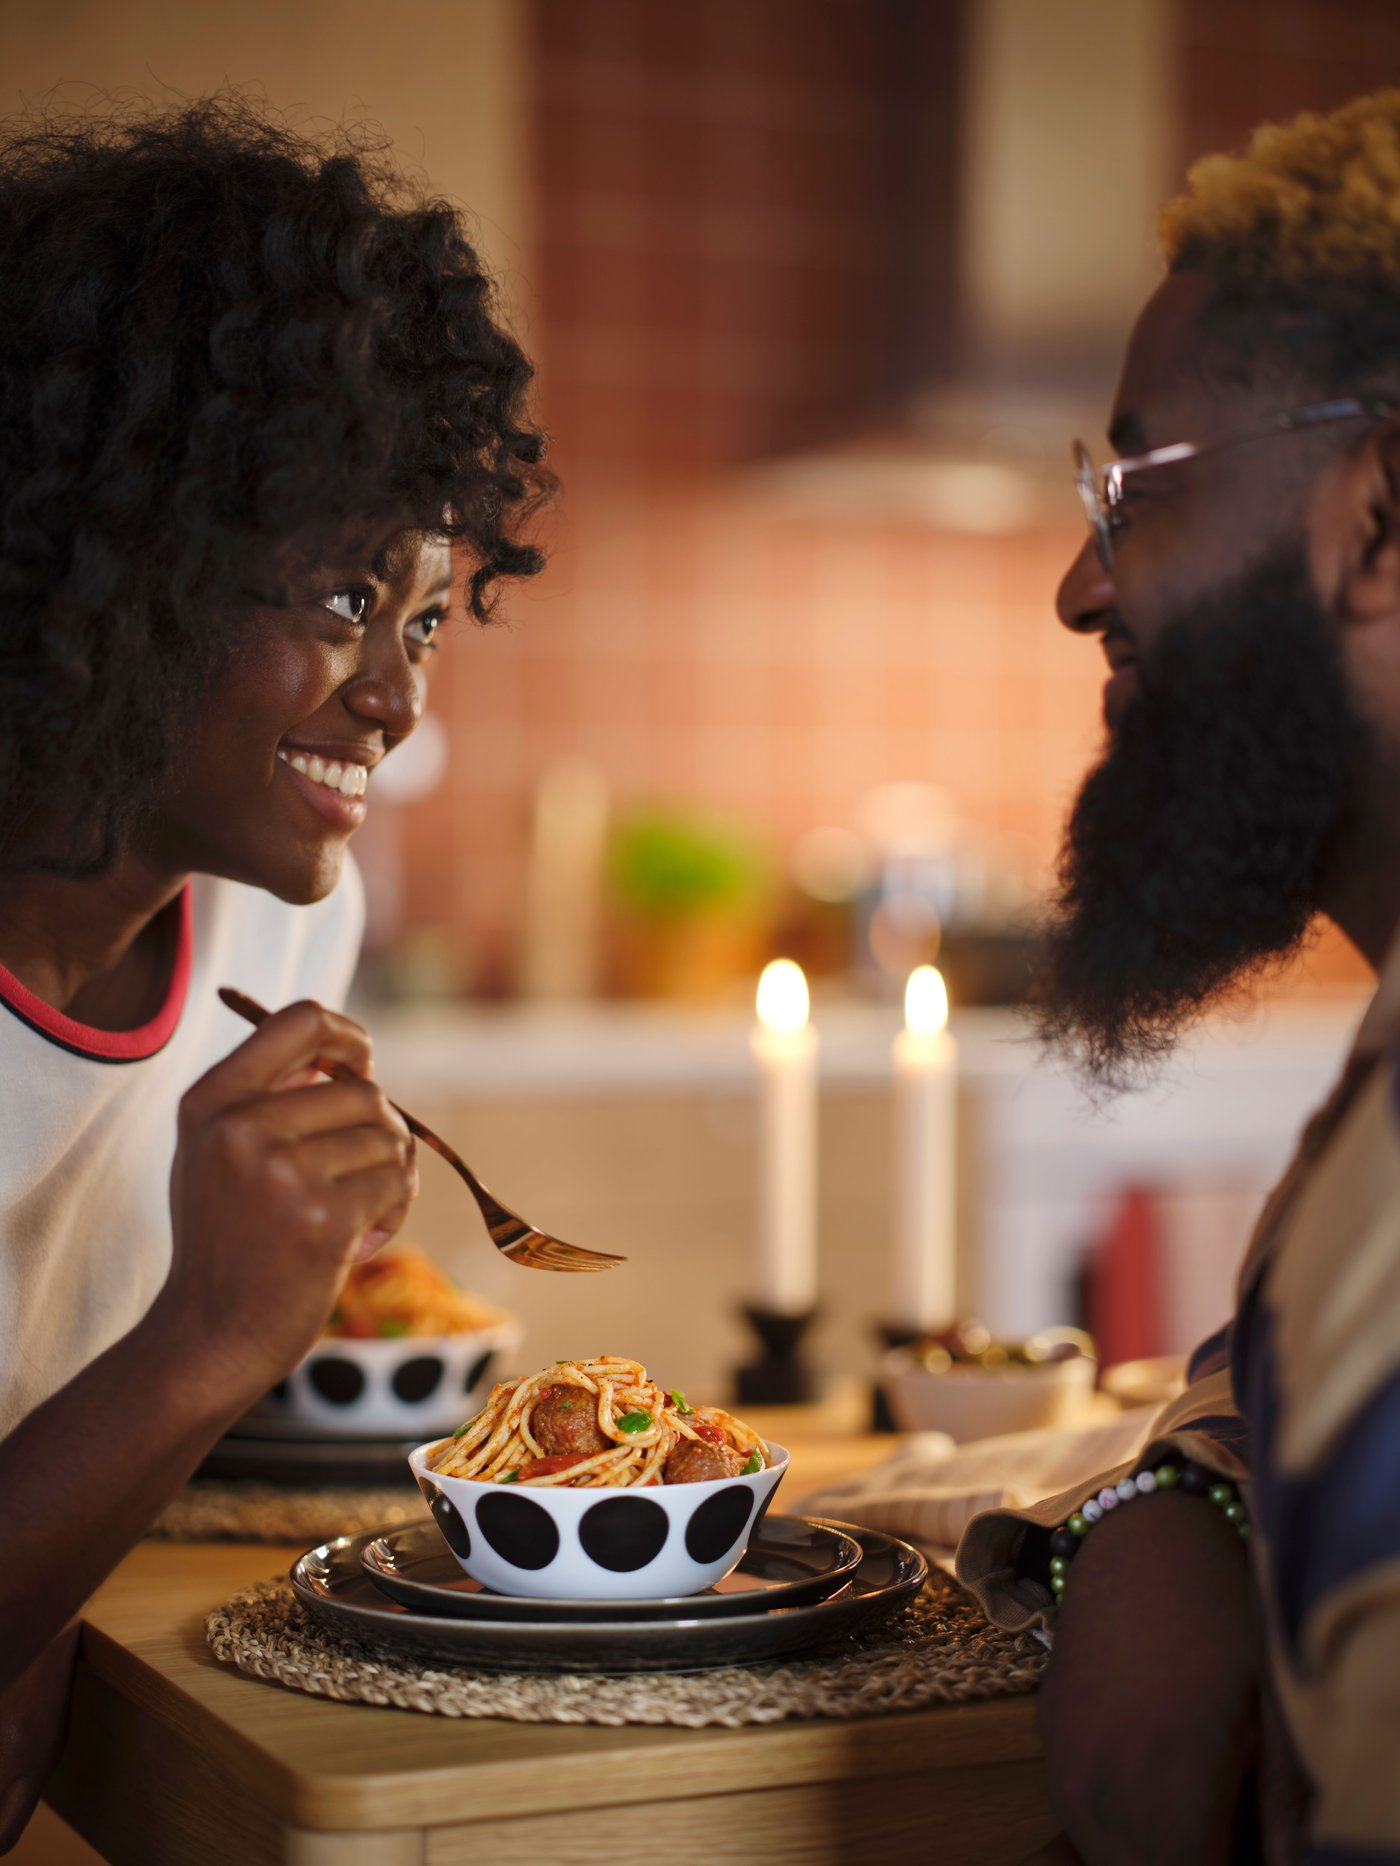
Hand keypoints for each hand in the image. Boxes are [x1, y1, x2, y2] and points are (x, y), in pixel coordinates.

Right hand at [155, 999, 416, 1407]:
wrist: (209, 1336)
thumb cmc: (228, 1242)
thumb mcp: (219, 1154)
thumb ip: (267, 1099)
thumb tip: (343, 1054)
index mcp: (212, 1100)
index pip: (300, 1019)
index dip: (348, 1036)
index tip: (360, 1063)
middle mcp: (241, 1126)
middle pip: (363, 1090)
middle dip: (380, 1133)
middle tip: (360, 1177)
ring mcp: (281, 1172)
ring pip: (388, 1138)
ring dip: (390, 1177)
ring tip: (353, 1216)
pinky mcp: (322, 1217)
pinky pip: (396, 1184)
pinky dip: (394, 1211)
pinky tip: (359, 1242)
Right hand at [1036, 1488, 1260, 1865]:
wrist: (1139, 1530)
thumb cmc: (1223, 1611)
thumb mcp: (1273, 1713)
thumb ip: (1282, 1810)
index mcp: (1166, 1794)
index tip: (1244, 1844)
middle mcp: (1101, 1792)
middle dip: (1183, 1861)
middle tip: (1223, 1826)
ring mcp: (1065, 1765)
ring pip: (1104, 1853)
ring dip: (1146, 1849)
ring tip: (1193, 1812)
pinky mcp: (1049, 1738)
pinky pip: (1081, 1813)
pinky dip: (1117, 1820)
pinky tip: (1153, 1780)